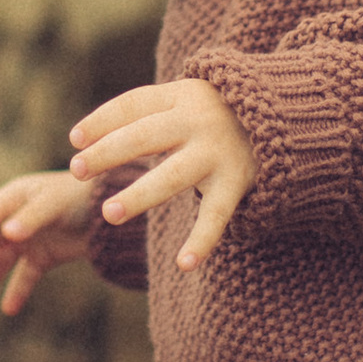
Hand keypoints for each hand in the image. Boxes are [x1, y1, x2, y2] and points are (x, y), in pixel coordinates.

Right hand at [0, 167, 100, 314]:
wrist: (113, 209)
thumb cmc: (80, 196)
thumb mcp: (55, 203)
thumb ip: (31, 218)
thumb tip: (7, 235)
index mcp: (13, 198)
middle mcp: (15, 219)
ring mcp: (29, 240)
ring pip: (2, 261)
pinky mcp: (44, 258)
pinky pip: (25, 277)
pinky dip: (17, 292)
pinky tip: (9, 309)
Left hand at [68, 78, 254, 269]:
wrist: (288, 116)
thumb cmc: (216, 112)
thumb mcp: (184, 100)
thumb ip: (143, 115)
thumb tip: (81, 140)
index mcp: (179, 96)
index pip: (133, 105)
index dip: (102, 121)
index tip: (74, 140)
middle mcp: (196, 122)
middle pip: (144, 136)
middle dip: (108, 153)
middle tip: (76, 170)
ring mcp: (216, 154)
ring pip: (172, 177)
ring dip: (139, 196)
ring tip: (108, 215)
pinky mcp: (236, 183)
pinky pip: (215, 216)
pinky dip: (202, 241)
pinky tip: (184, 264)